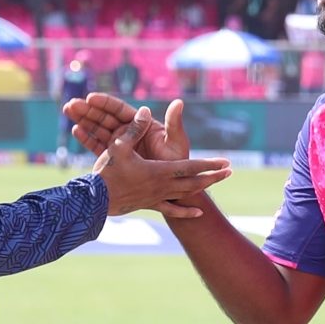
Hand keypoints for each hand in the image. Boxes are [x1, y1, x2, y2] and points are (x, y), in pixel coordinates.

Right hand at [64, 93, 189, 160]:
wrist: (171, 189)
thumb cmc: (176, 163)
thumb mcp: (174, 142)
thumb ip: (172, 123)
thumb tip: (179, 102)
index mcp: (143, 126)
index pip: (120, 111)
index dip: (105, 103)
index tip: (90, 98)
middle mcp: (131, 133)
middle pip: (106, 118)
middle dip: (88, 110)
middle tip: (71, 104)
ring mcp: (122, 146)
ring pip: (99, 130)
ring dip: (84, 120)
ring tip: (68, 110)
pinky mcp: (116, 159)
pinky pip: (99, 146)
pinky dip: (88, 138)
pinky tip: (76, 130)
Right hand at [92, 106, 229, 217]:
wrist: (95, 201)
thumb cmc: (107, 173)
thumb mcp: (119, 147)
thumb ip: (135, 129)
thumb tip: (146, 110)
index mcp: (159, 171)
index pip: (190, 167)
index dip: (209, 164)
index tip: (226, 162)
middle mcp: (162, 186)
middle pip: (194, 182)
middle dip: (213, 177)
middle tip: (229, 173)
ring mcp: (157, 198)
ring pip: (185, 194)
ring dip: (202, 188)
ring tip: (214, 183)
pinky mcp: (149, 205)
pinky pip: (171, 210)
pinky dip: (186, 212)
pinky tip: (197, 213)